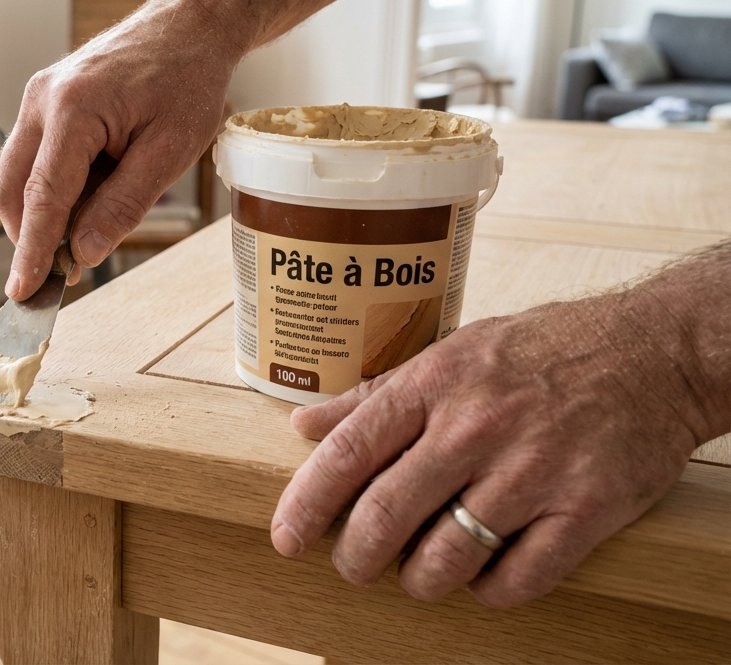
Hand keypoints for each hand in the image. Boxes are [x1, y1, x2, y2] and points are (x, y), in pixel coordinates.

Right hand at [0, 5, 237, 299]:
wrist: (188, 26)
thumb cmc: (188, 79)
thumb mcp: (170, 151)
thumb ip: (123, 205)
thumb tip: (82, 253)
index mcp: (74, 108)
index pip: (42, 196)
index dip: (31, 250)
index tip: (22, 292)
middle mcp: (42, 99)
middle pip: (12, 190)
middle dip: (30, 237)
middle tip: (65, 273)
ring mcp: (38, 98)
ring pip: (16, 177)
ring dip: (42, 215)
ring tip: (90, 229)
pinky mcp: (43, 103)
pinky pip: (33, 159)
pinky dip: (53, 190)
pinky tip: (91, 197)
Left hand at [269, 292, 722, 607]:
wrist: (655, 351)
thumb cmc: (543, 349)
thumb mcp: (451, 352)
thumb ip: (376, 394)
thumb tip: (304, 424)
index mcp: (434, 384)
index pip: (348, 453)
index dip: (306, 503)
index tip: (286, 538)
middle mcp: (475, 427)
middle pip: (385, 516)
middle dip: (356, 558)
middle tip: (354, 567)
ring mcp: (531, 471)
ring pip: (446, 559)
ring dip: (420, 581)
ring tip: (420, 575)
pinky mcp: (584, 509)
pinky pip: (517, 580)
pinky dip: (490, 592)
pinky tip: (485, 576)